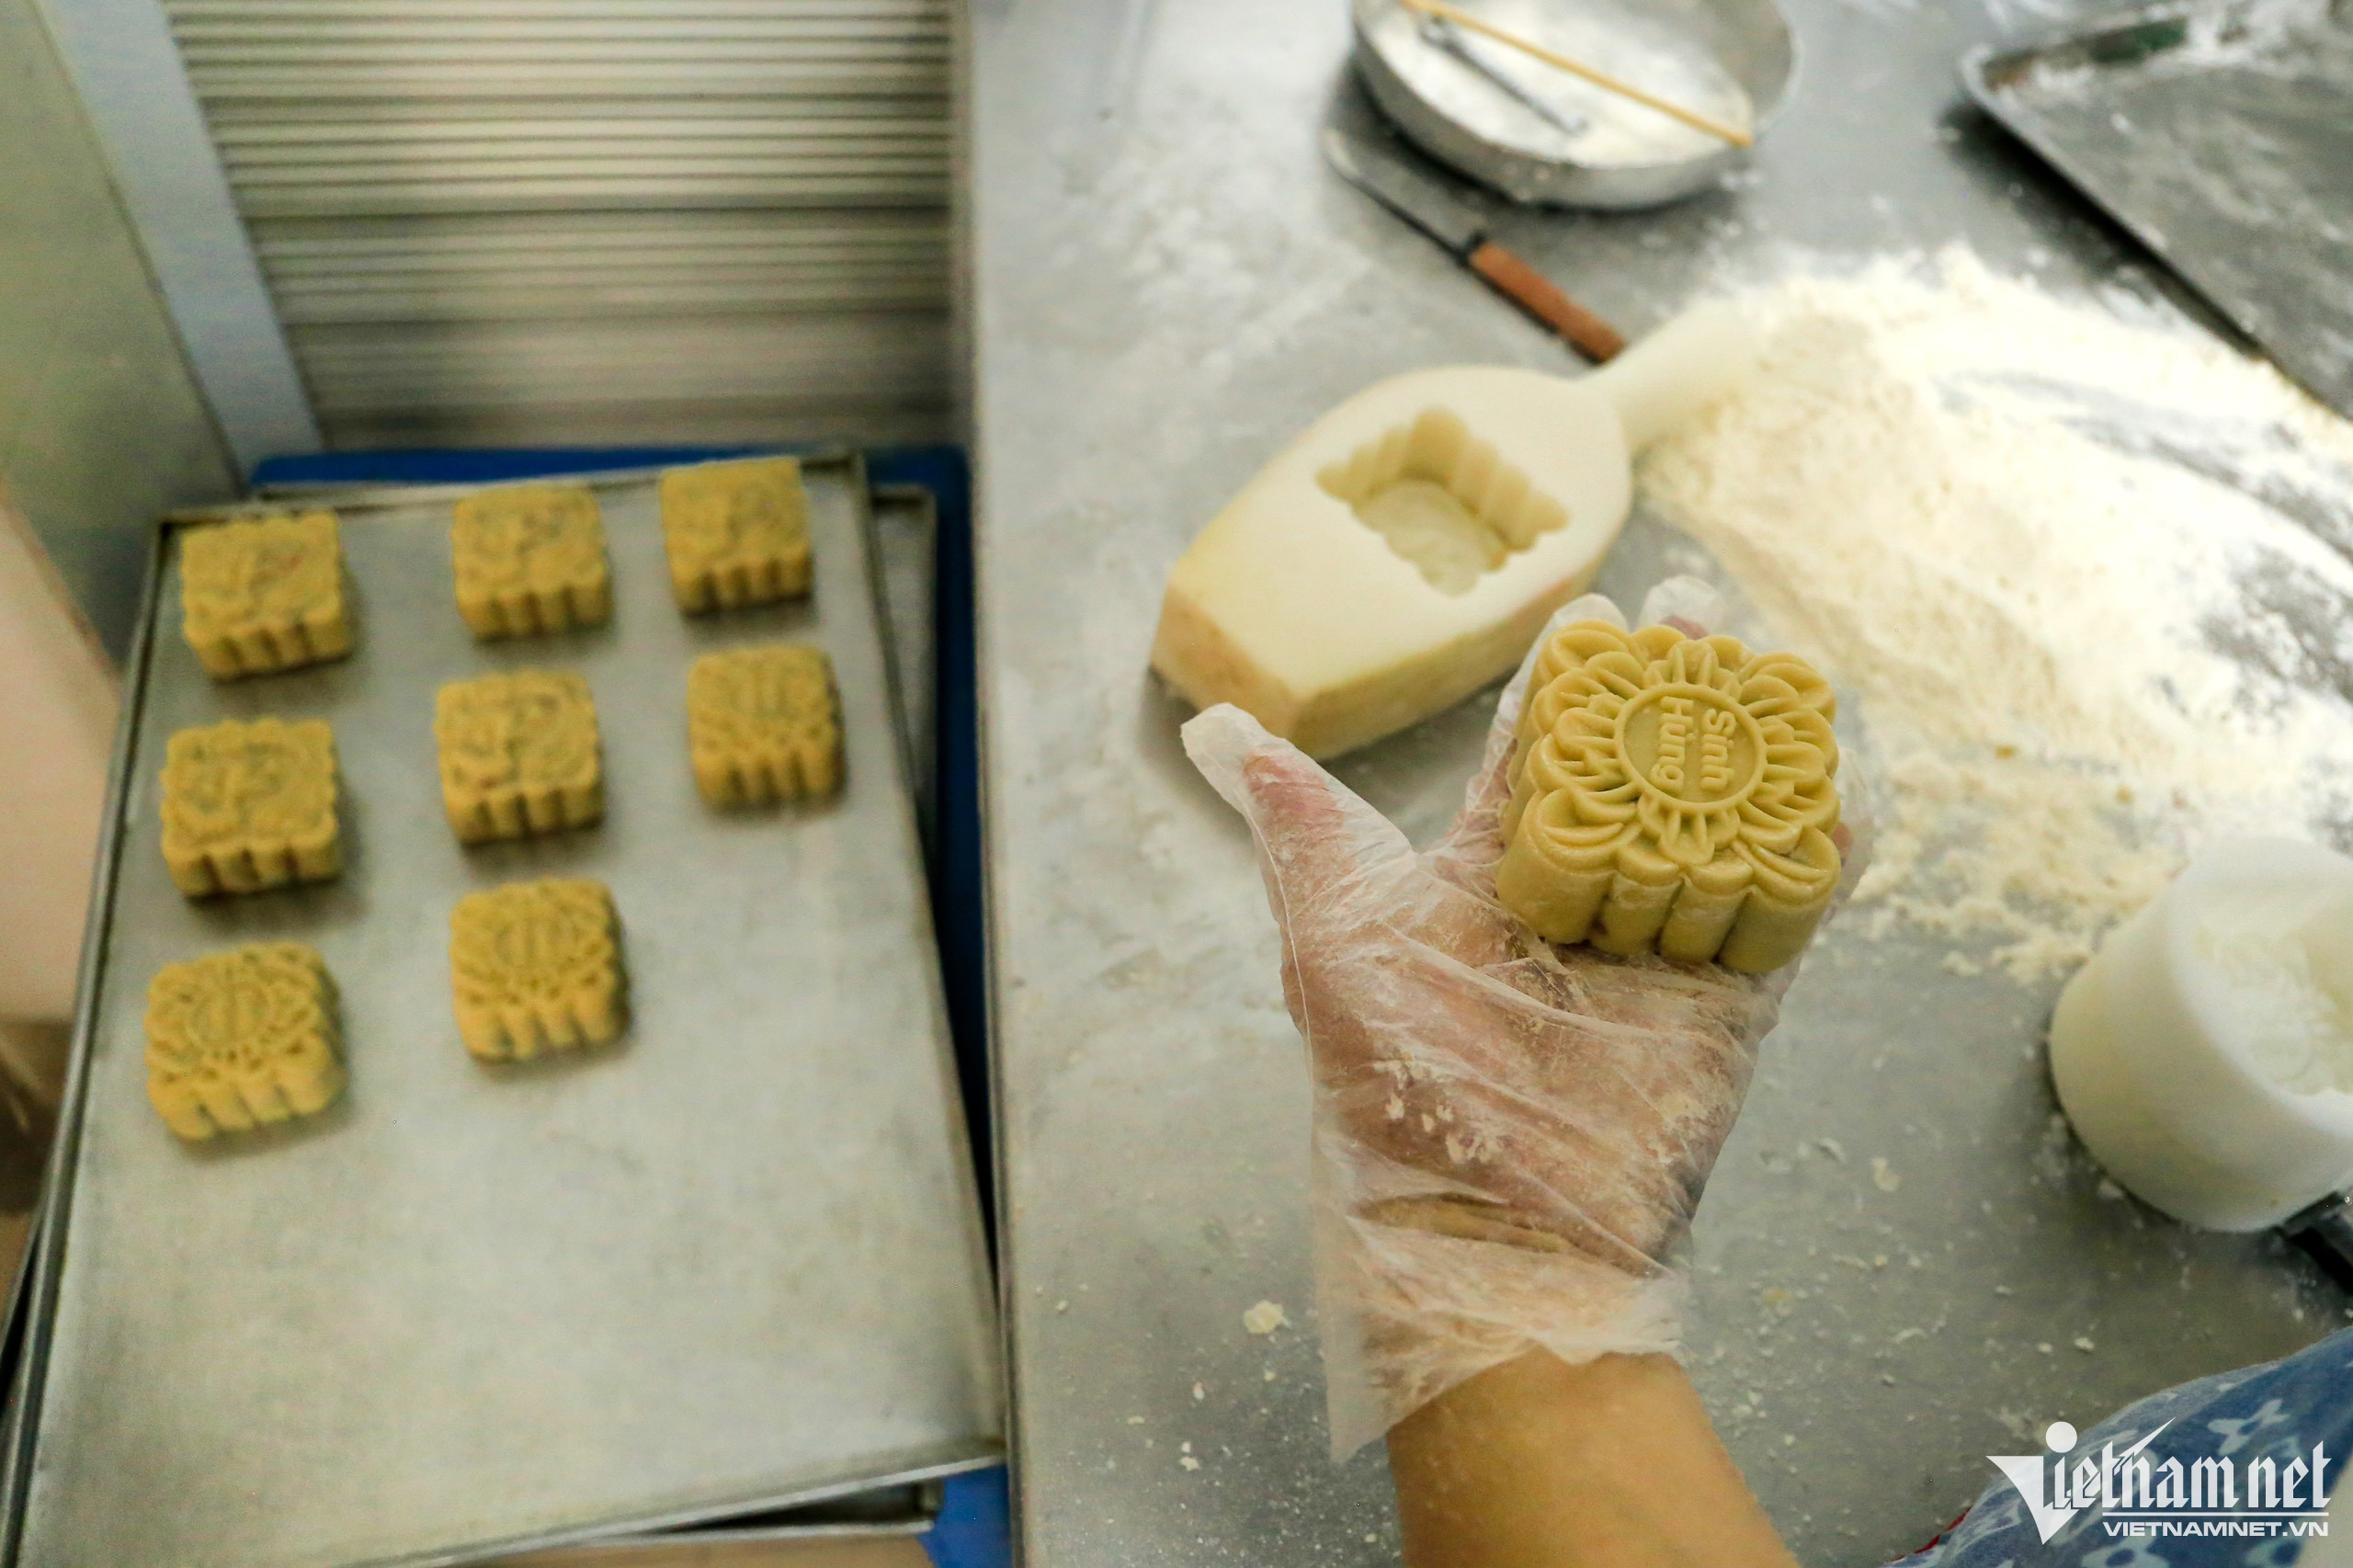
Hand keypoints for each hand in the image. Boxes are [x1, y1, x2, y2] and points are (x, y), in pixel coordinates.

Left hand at [1182, 584, 1859, 1453]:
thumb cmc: (1397, 1085)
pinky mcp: (1729, 1004)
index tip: (1607, 605)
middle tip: (1705, 615)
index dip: (1570, 678)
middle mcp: (1579, 898)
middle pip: (1640, 767)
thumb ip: (1297, 823)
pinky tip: (1847, 789)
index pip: (1538, 749)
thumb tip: (1212, 726)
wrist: (1492, 1226)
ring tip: (1779, 673)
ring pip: (1716, 821)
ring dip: (1752, 747)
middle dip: (1675, 689)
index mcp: (1491, 871)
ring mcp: (1658, 948)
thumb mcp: (1333, 936)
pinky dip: (1819, 856)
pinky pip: (1782, 916)